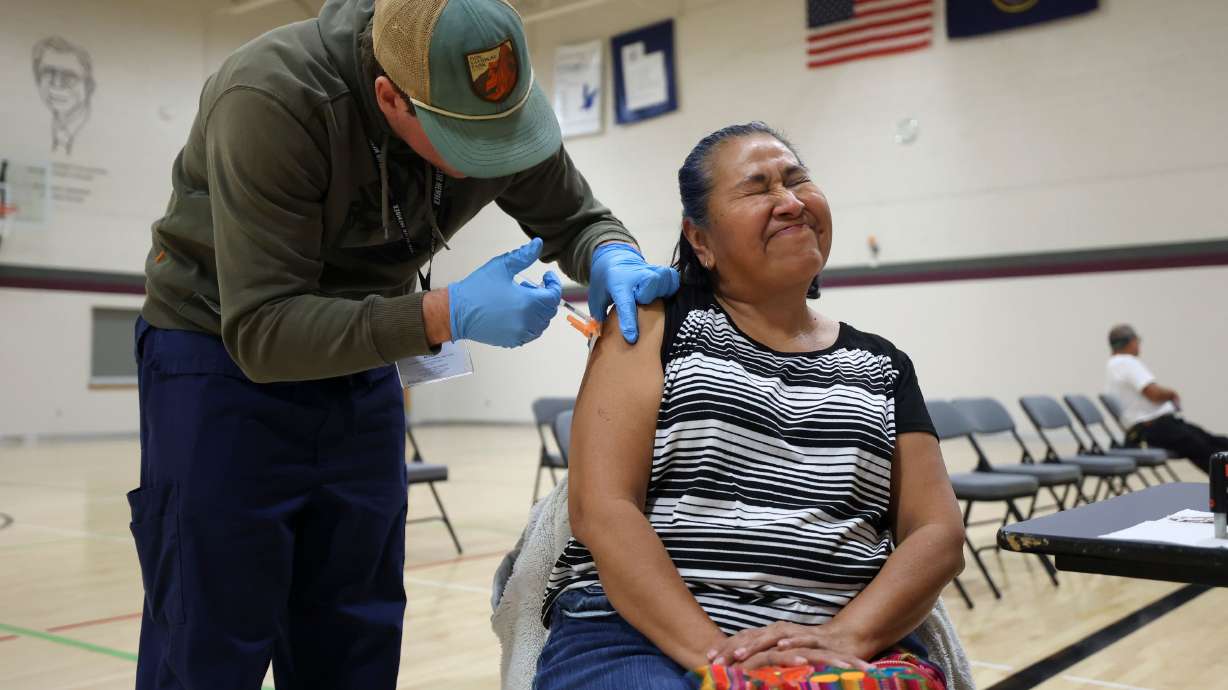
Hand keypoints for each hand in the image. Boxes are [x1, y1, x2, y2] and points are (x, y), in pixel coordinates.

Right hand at [448, 237, 562, 347]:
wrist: (457, 311)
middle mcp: (527, 321)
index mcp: (527, 303)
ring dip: (539, 310)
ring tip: (522, 299)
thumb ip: (523, 255)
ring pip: (542, 323)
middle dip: (545, 296)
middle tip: (530, 286)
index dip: (554, 284)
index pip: (554, 295)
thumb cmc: (477, 289)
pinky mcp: (512, 341)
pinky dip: (531, 323)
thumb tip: (538, 244)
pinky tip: (518, 312)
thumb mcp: (501, 266)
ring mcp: (520, 334)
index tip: (547, 277)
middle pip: (550, 310)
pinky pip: (531, 333)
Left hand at [588, 243, 678, 343]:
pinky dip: (671, 286)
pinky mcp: (660, 270)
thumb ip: (599, 315)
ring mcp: (650, 271)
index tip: (632, 338)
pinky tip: (663, 292)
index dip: (629, 322)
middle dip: (646, 299)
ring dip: (660, 293)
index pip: (625, 305)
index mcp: (619, 284)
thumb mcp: (596, 296)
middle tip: (640, 302)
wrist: (614, 256)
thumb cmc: (606, 280)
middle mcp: (636, 276)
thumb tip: (603, 334)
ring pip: (664, 283)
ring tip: (653, 297)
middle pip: (649, 291)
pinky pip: (673, 279)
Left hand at [705, 622, 868, 669]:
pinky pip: (803, 639)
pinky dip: (791, 642)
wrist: (844, 642)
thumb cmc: (810, 652)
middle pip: (753, 636)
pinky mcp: (816, 639)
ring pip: (773, 636)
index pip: (744, 639)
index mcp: (771, 635)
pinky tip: (780, 647)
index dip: (726, 647)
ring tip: (741, 654)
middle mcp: (781, 631)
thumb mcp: (782, 658)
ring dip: (756, 644)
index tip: (708, 659)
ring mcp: (797, 634)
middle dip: (734, 647)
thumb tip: (741, 671)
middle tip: (717, 660)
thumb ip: (764, 661)